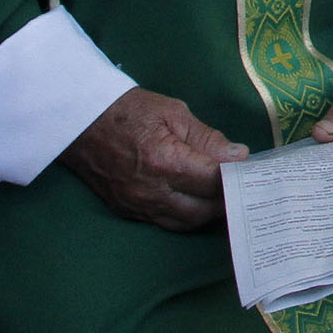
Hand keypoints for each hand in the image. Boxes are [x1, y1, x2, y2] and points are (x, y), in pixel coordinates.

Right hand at [60, 87, 247, 231]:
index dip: (237, 176)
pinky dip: (186, 214)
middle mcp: (151, 191)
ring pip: (185, 222)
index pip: (214, 181)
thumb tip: (238, 156)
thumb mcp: (174, 112)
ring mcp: (137, 205)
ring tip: (223, 193)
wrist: (80, 122)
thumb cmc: (129, 110)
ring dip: (207, 211)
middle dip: (226, 199)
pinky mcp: (127, 210)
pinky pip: (165, 222)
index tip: (252, 168)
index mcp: (165, 162)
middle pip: (203, 210)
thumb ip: (208, 138)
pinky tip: (197, 200)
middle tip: (242, 184)